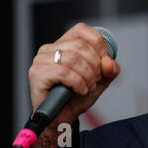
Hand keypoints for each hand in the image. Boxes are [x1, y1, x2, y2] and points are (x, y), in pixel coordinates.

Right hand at [28, 22, 120, 147]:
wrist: (63, 117)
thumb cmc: (77, 96)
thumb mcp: (101, 79)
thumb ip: (110, 69)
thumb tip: (109, 62)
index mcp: (65, 43)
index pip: (83, 30)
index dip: (99, 44)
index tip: (104, 61)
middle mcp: (50, 48)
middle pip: (81, 46)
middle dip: (95, 65)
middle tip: (96, 79)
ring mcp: (41, 60)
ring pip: (73, 58)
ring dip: (87, 75)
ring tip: (88, 86)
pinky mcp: (37, 73)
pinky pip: (64, 72)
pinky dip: (78, 82)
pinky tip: (80, 90)